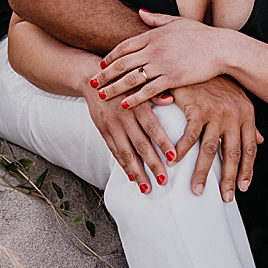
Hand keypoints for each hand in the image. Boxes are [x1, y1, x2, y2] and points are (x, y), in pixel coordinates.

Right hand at [84, 77, 176, 192]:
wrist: (94, 80)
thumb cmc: (125, 80)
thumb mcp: (140, 81)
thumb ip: (155, 93)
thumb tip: (171, 99)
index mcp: (136, 105)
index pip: (151, 126)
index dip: (162, 142)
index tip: (173, 157)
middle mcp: (123, 118)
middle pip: (140, 145)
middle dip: (152, 164)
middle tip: (163, 180)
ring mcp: (112, 127)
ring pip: (126, 153)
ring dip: (137, 172)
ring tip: (147, 187)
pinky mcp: (103, 132)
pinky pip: (114, 152)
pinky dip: (123, 165)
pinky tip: (131, 177)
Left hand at [96, 10, 238, 105]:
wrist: (222, 48)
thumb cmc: (202, 35)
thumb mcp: (178, 22)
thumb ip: (157, 19)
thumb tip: (140, 12)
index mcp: (154, 35)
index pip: (125, 46)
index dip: (110, 56)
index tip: (101, 64)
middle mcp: (155, 49)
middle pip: (122, 63)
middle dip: (105, 74)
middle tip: (92, 82)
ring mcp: (163, 64)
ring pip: (131, 78)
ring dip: (114, 88)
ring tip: (102, 96)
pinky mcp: (172, 78)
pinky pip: (148, 90)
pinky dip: (134, 97)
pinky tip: (124, 104)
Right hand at [170, 76, 262, 200]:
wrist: (204, 55)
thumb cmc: (219, 80)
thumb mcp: (239, 100)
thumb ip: (249, 123)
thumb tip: (262, 140)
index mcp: (246, 115)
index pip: (249, 148)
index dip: (247, 170)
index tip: (243, 188)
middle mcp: (234, 116)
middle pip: (233, 154)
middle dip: (228, 178)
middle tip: (224, 198)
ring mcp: (216, 113)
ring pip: (211, 150)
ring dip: (202, 172)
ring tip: (196, 190)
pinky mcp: (198, 108)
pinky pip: (189, 136)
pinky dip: (181, 151)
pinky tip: (174, 163)